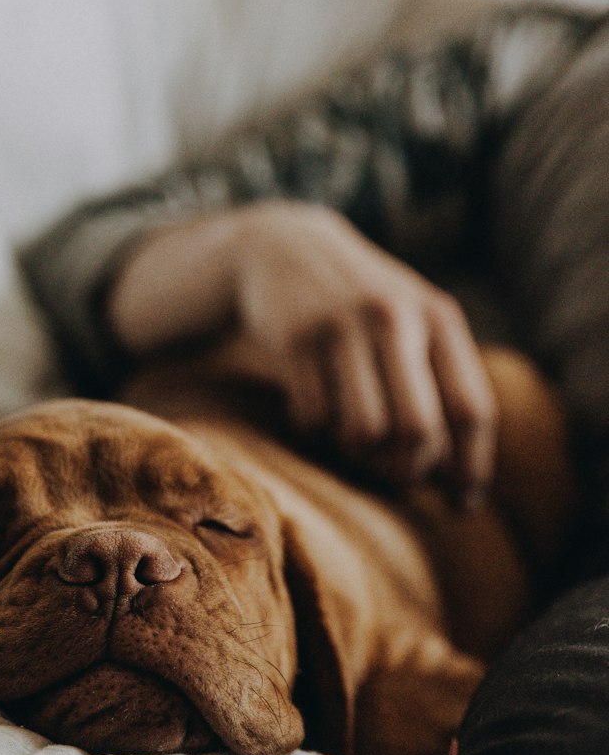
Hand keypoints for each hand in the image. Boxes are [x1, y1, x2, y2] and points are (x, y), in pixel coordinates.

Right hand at [109, 200, 495, 502]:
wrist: (284, 249)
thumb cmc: (360, 309)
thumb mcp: (411, 324)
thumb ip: (441, 386)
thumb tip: (459, 484)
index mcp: (438, 318)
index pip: (470, 410)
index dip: (470, 467)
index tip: (462, 504)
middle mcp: (395, 317)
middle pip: (418, 431)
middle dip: (409, 472)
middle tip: (399, 481)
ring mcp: (343, 327)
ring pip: (363, 432)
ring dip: (358, 457)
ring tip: (355, 446)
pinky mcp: (295, 339)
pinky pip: (313, 420)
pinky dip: (316, 434)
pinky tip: (316, 414)